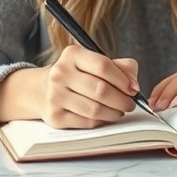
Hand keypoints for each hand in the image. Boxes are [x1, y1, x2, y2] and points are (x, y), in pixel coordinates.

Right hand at [0, 45, 138, 128]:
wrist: (42, 89)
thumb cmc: (77, 74)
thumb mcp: (94, 62)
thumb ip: (119, 67)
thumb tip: (133, 83)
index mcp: (72, 54)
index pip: (104, 66)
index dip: (123, 80)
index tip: (134, 89)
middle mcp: (60, 73)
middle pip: (101, 90)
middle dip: (122, 99)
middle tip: (130, 103)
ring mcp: (55, 96)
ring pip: (95, 109)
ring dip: (114, 113)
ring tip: (120, 111)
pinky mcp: (55, 116)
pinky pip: (87, 122)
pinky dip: (102, 121)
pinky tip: (106, 116)